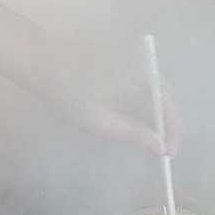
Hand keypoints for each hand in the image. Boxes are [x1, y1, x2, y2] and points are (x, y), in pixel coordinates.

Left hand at [0, 0, 181, 154]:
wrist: (41, 61)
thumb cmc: (69, 92)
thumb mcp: (102, 121)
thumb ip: (134, 134)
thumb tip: (160, 147)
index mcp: (142, 77)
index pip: (169, 107)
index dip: (173, 132)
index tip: (169, 153)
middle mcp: (143, 65)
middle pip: (166, 98)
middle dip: (167, 126)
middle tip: (162, 150)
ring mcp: (134, 62)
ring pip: (156, 93)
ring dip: (156, 116)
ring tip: (151, 139)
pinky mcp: (124, 62)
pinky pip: (144, 86)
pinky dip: (145, 105)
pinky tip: (138, 121)